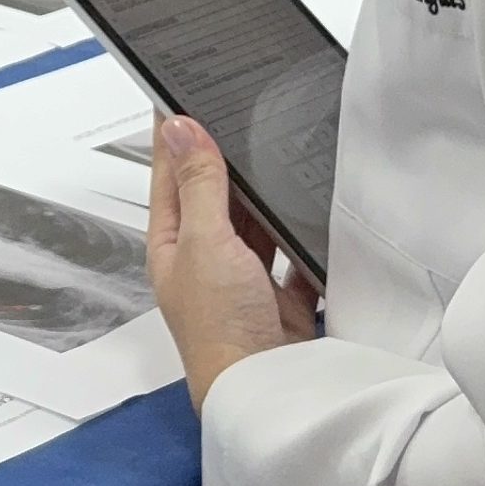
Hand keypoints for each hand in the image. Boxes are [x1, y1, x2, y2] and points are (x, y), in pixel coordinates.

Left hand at [146, 116, 318, 407]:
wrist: (268, 392)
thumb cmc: (221, 330)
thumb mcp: (205, 243)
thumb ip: (199, 185)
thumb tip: (180, 128)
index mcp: (172, 246)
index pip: (170, 176)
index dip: (175, 136)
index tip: (181, 93)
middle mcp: (204, 261)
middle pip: (216, 197)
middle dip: (229, 161)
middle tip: (245, 113)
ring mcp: (243, 281)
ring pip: (255, 223)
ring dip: (267, 197)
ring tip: (282, 152)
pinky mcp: (281, 299)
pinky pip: (293, 256)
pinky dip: (303, 237)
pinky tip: (314, 213)